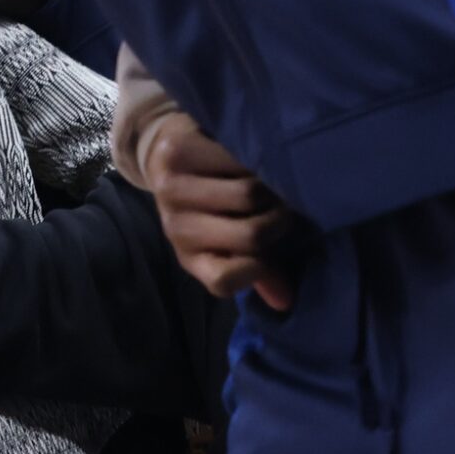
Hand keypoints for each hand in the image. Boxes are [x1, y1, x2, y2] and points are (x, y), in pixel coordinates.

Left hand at [144, 115, 297, 309]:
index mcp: (191, 258)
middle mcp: (176, 229)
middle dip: (278, 220)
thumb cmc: (211, 207)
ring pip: (248, 194)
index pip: (225, 280)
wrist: (169, 158)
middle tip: (282, 207)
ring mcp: (171, 190)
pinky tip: (247, 159)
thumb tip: (285, 300)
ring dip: (269, 186)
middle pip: (251, 235)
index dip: (259, 270)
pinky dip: (252, 159)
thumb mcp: (231, 243)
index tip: (272, 249)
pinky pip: (236, 159)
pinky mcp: (175, 153)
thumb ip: (261, 270)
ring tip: (268, 181)